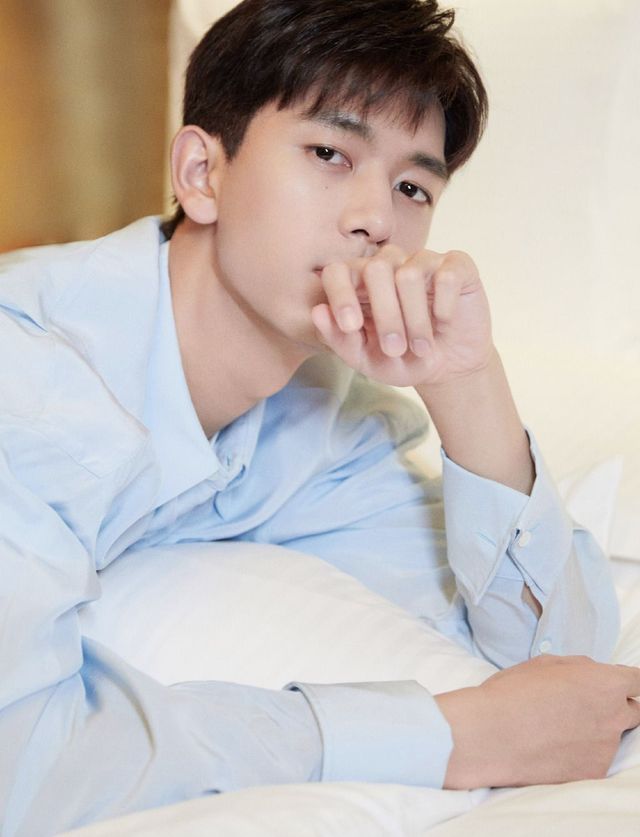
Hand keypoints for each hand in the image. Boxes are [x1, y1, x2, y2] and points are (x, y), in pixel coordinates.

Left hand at [311, 245, 492, 387]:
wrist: (448, 368)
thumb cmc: (403, 360)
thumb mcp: (367, 361)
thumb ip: (340, 340)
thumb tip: (317, 312)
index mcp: (359, 283)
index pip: (338, 270)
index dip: (340, 294)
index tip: (350, 326)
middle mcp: (389, 265)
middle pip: (376, 269)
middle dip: (385, 316)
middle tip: (394, 350)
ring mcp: (423, 261)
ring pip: (410, 274)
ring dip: (415, 320)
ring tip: (421, 347)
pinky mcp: (457, 266)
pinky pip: (447, 274)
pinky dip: (444, 305)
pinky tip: (444, 322)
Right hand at [434, 655, 639, 788]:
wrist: (491, 735)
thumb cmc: (512, 693)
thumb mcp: (544, 664)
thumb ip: (580, 667)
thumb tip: (593, 673)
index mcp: (605, 683)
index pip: (639, 681)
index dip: (626, 681)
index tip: (614, 686)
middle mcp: (615, 716)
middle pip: (634, 711)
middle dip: (614, 707)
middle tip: (583, 707)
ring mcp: (607, 748)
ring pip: (612, 737)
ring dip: (595, 731)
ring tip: (556, 729)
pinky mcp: (594, 773)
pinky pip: (596, 760)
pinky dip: (581, 754)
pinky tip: (553, 748)